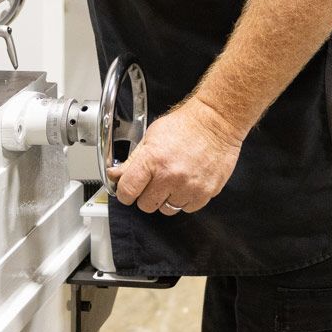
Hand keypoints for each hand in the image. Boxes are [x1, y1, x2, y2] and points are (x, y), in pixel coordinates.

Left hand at [109, 95, 242, 215]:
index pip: (128, 191)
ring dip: (166, 199)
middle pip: (146, 205)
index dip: (124, 193)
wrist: (216, 122)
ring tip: (173, 181)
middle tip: (153, 182)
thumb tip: (115, 175)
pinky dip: (185, 200)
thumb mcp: (151, 136)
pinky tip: (186, 183)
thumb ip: (132, 160)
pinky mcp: (206, 192)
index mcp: (153, 160)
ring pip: (167, 210)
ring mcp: (189, 186)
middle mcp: (170, 176)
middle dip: (146, 196)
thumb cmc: (185, 125)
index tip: (127, 191)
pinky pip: (187, 208)